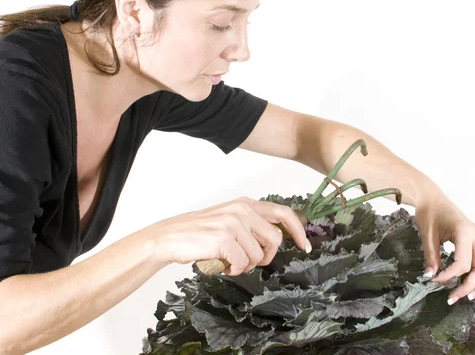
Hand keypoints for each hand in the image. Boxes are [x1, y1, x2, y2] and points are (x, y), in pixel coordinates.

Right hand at [151, 197, 310, 275]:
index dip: (297, 231)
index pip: (283, 213)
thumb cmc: (199, 233)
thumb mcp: (229, 220)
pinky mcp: (224, 239)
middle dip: (266, 256)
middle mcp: (241, 210)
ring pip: (258, 256)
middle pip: (275, 239)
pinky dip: (233, 270)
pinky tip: (221, 264)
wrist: (170, 237)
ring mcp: (233, 223)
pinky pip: (242, 264)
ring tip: (228, 261)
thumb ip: (252, 224)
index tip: (304, 246)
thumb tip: (277, 238)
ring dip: (245, 266)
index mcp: (245, 204)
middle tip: (251, 262)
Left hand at [415, 197, 474, 304]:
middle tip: (453, 297)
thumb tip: (430, 276)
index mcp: (465, 232)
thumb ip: (431, 256)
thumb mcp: (427, 235)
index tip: (434, 280)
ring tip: (472, 296)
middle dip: (468, 285)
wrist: (431, 197)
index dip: (449, 276)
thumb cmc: (428, 212)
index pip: (463, 263)